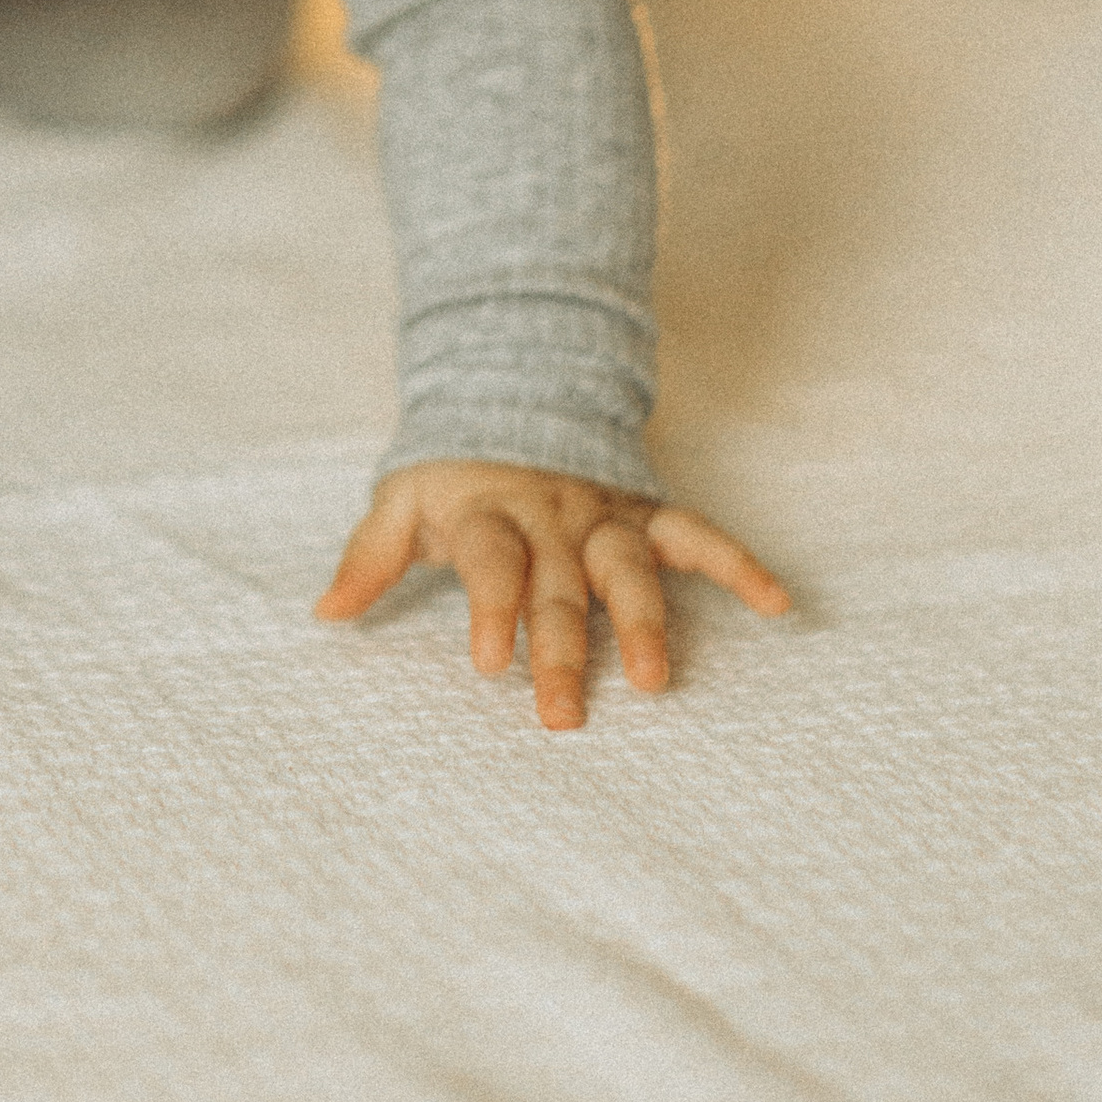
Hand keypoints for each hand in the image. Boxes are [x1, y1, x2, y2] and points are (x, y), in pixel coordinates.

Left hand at [316, 461, 787, 730]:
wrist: (513, 388)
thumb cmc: (453, 473)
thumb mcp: (401, 501)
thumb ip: (369, 556)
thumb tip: (323, 613)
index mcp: (488, 512)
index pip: (491, 561)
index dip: (493, 606)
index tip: (493, 662)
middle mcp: (550, 515)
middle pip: (558, 585)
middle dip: (563, 648)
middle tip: (564, 713)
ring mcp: (602, 513)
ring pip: (627, 568)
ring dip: (643, 621)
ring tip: (656, 680)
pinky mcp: (644, 512)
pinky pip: (697, 534)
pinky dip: (738, 564)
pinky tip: (777, 603)